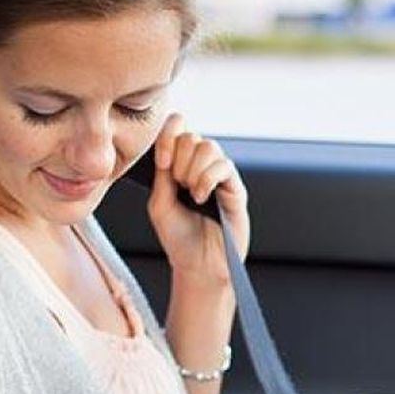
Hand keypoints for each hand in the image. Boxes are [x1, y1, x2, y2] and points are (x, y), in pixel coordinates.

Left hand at [147, 113, 249, 284]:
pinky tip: (202, 197)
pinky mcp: (235, 188)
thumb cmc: (178, 238)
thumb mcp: (159, 204)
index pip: (176, 129)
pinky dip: (207, 179)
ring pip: (209, 147)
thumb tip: (166, 148)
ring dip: (194, 170)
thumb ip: (162, 175)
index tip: (162, 163)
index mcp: (179, 165)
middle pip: (191, 136)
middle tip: (178, 186)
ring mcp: (219, 176)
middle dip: (179, 161)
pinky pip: (224, 166)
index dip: (168, 136)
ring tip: (191, 194)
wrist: (197, 264)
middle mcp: (200, 166)